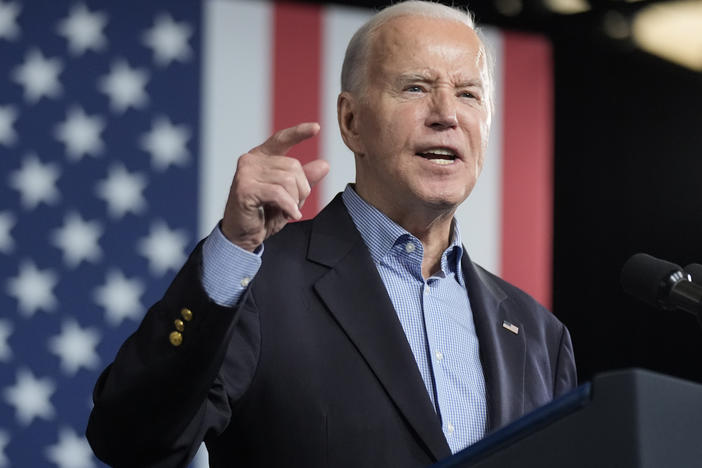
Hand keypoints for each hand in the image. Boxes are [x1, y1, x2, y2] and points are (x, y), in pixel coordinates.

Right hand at [221, 122, 329, 251]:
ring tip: (287, 211)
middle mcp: (251, 161)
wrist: (242, 236)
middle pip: (293, 166)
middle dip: (301, 190)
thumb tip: (324, 165)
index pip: (281, 139)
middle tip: (293, 205)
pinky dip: (289, 206)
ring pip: (288, 180)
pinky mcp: (244, 189)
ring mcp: (246, 173)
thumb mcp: (290, 196)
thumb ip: (305, 180)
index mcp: (261, 157)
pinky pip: (278, 193)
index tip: (316, 128)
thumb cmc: (263, 215)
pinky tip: (290, 215)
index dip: (299, 133)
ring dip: (294, 201)